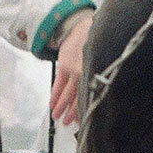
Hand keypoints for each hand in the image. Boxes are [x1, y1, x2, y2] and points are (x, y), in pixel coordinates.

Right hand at [50, 10, 92, 125]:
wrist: (81, 29)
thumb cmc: (93, 47)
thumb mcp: (100, 62)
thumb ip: (98, 77)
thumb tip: (98, 95)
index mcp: (97, 74)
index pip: (92, 97)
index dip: (86, 111)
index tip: (84, 122)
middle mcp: (87, 74)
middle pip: (78, 99)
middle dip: (72, 113)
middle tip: (67, 124)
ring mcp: (74, 71)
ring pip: (67, 94)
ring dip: (61, 107)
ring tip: (57, 117)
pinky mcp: (64, 67)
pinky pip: (58, 85)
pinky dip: (54, 96)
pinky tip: (52, 104)